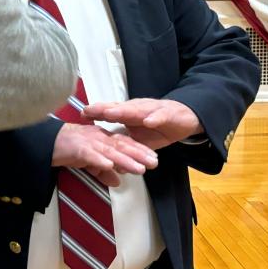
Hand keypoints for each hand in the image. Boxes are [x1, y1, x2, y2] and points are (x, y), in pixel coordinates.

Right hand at [51, 123, 158, 186]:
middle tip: (154, 162)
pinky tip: (110, 166)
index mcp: (101, 139)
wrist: (46, 142)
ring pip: (110, 151)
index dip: (139, 150)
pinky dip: (100, 160)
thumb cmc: (67, 149)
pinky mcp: (77, 150)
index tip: (153, 158)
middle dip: (139, 154)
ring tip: (139, 168)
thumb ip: (102, 170)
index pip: (124, 144)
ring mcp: (88, 143)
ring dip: (126, 160)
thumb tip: (117, 182)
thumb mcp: (88, 161)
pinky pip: (90, 155)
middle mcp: (98, 138)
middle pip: (121, 146)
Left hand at [82, 99, 202, 150]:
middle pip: (118, 108)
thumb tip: (110, 160)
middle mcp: (138, 109)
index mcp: (129, 114)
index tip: (82, 115)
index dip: (96, 112)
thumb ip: (125, 146)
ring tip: (111, 112)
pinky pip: (160, 116)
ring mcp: (152, 110)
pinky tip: (148, 121)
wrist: (185, 117)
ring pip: (136, 110)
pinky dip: (154, 118)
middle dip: (103, 109)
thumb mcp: (139, 138)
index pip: (110, 111)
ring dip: (123, 111)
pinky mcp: (168, 114)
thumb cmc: (159, 126)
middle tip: (90, 110)